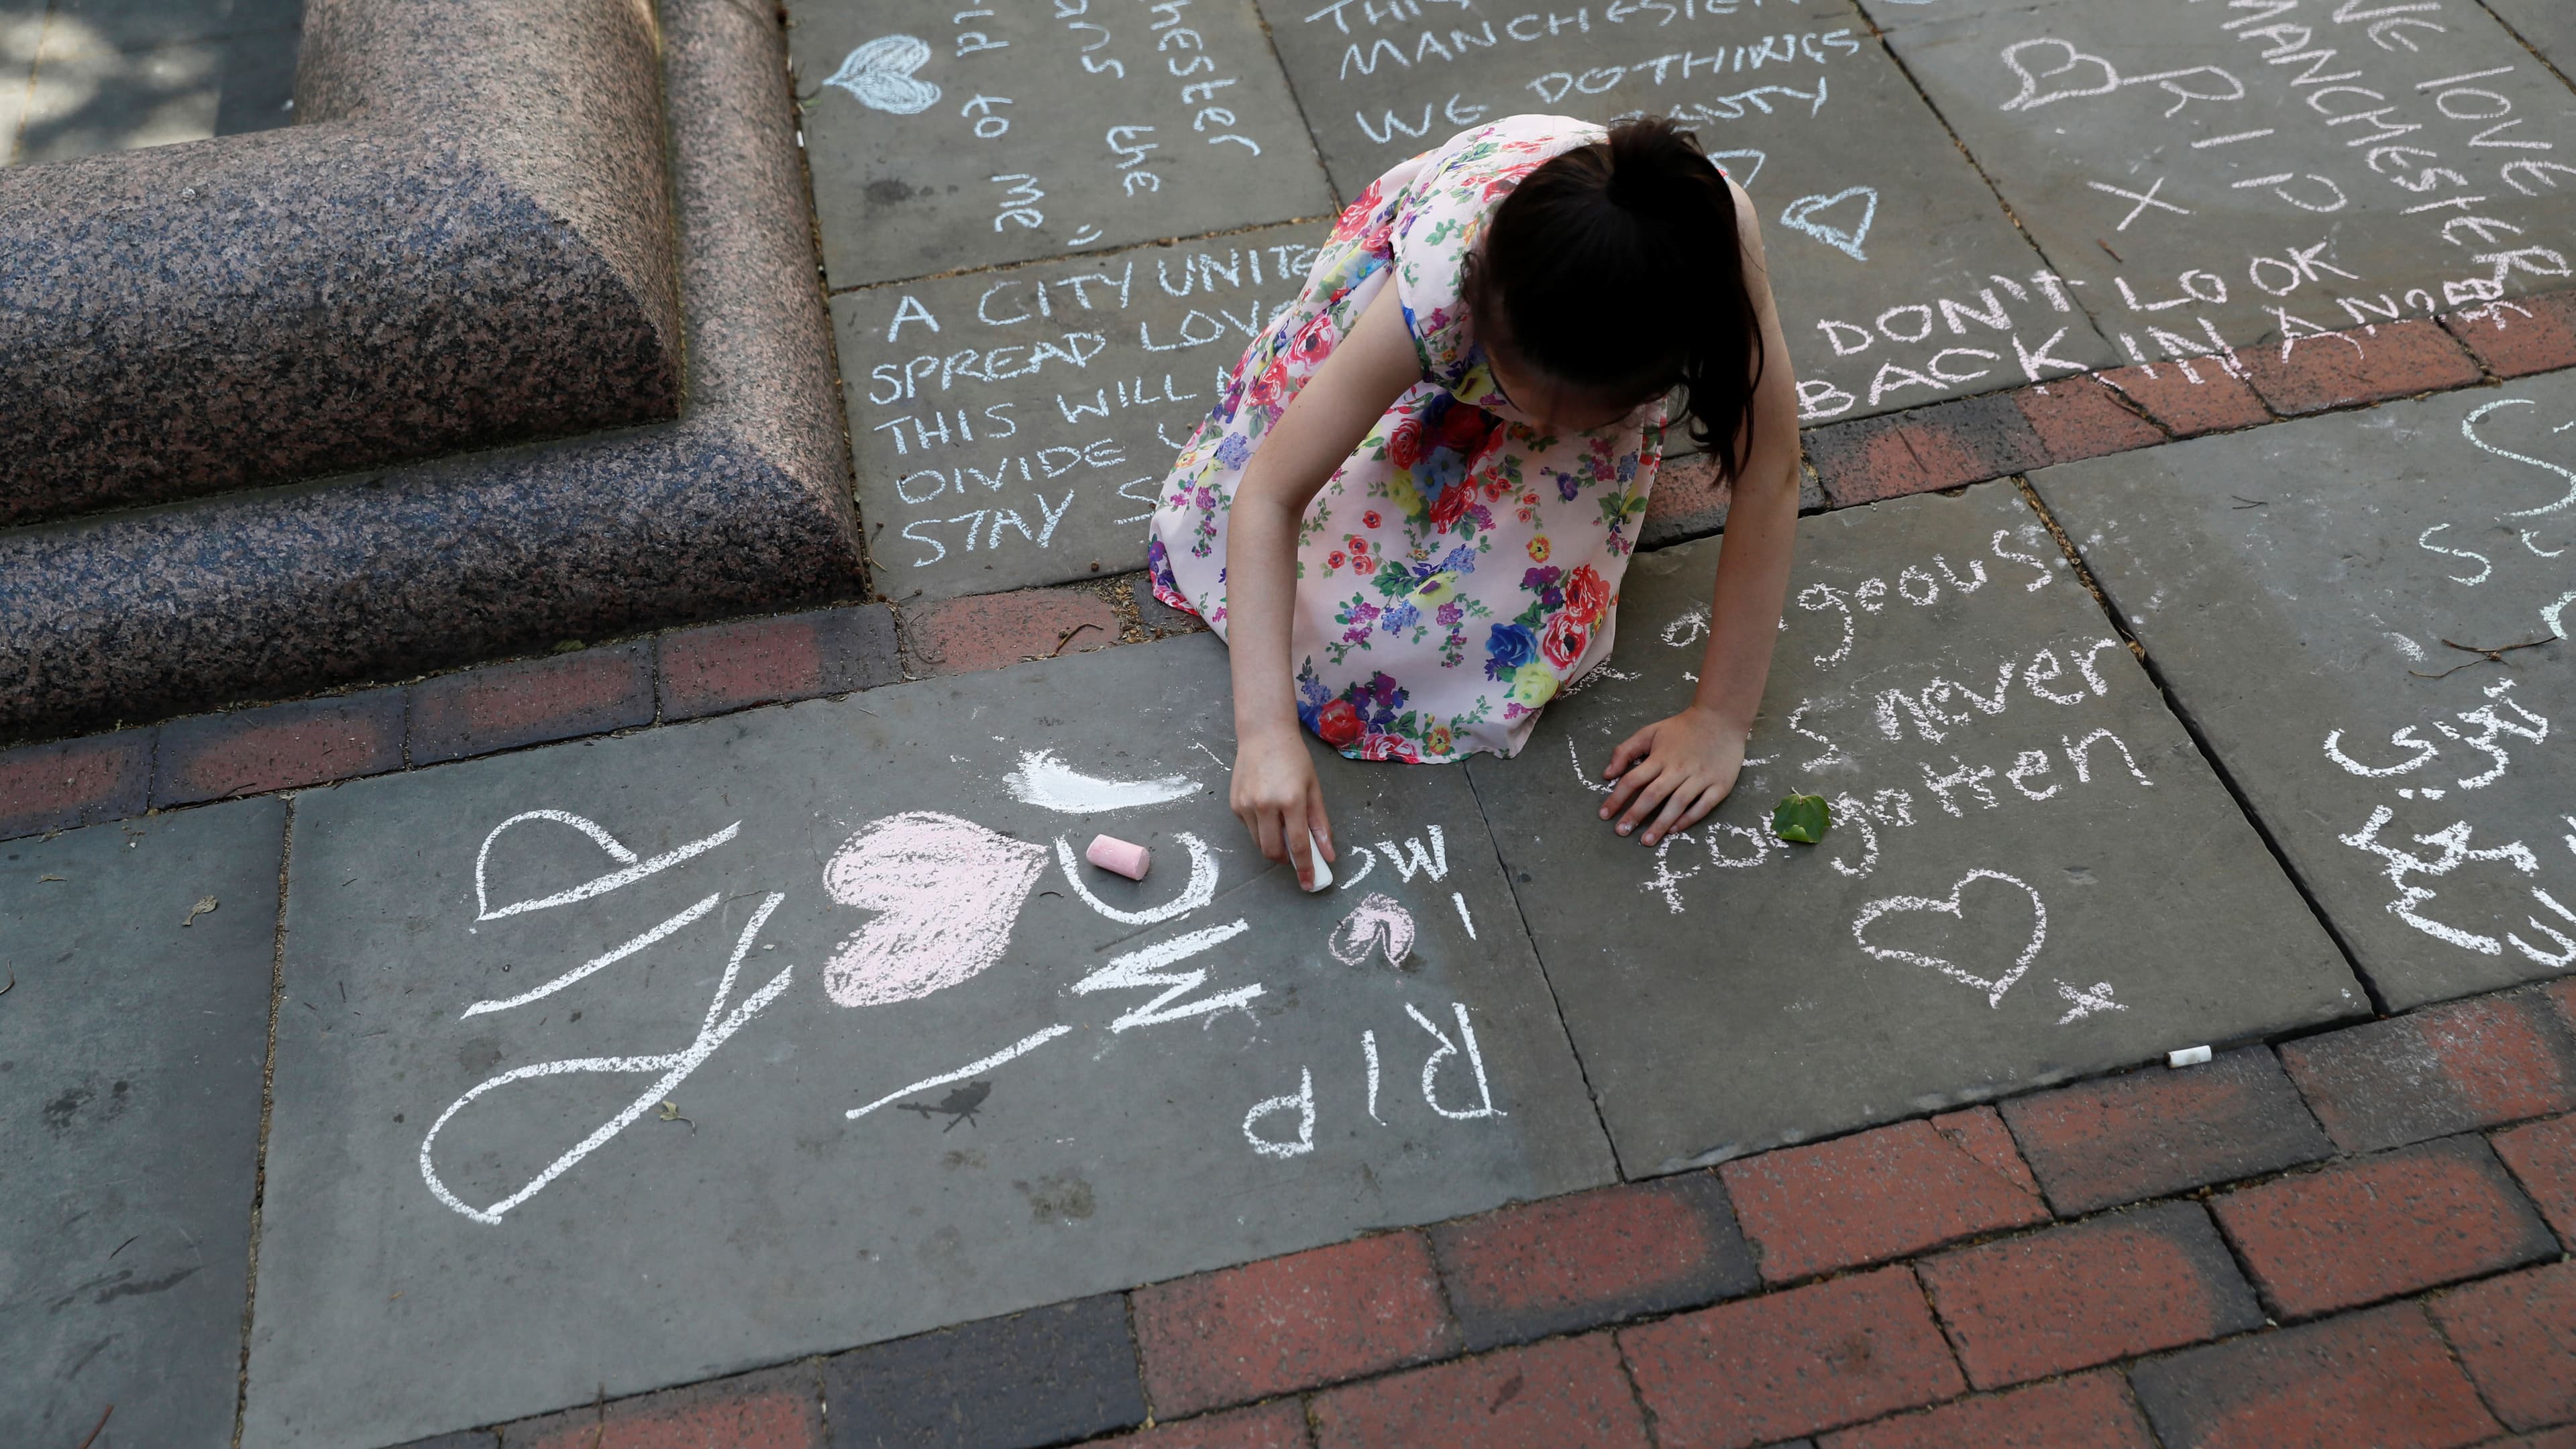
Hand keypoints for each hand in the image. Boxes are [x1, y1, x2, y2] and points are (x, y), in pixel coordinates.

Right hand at [1231, 726, 1336, 888]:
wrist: (1263, 735)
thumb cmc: (1294, 760)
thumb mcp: (1313, 789)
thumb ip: (1320, 824)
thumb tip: (1328, 855)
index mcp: (1291, 800)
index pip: (1298, 845)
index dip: (1305, 868)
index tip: (1309, 884)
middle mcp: (1265, 805)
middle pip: (1273, 851)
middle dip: (1284, 859)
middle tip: (1294, 852)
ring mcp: (1246, 805)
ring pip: (1259, 843)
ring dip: (1272, 843)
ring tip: (1280, 823)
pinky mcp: (1235, 804)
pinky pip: (1249, 828)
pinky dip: (1260, 827)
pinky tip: (1266, 807)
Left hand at [1598, 705, 1747, 846]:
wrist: (1721, 718)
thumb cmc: (1682, 728)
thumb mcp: (1650, 732)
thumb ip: (1626, 751)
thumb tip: (1607, 775)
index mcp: (1660, 757)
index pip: (1633, 780)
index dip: (1616, 798)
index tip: (1604, 815)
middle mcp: (1679, 768)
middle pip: (1653, 795)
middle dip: (1635, 815)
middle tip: (1621, 832)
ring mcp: (1701, 777)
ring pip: (1678, 804)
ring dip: (1660, 824)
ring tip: (1646, 841)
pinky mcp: (1720, 785)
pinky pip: (1703, 806)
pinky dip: (1689, 819)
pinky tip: (1674, 830)